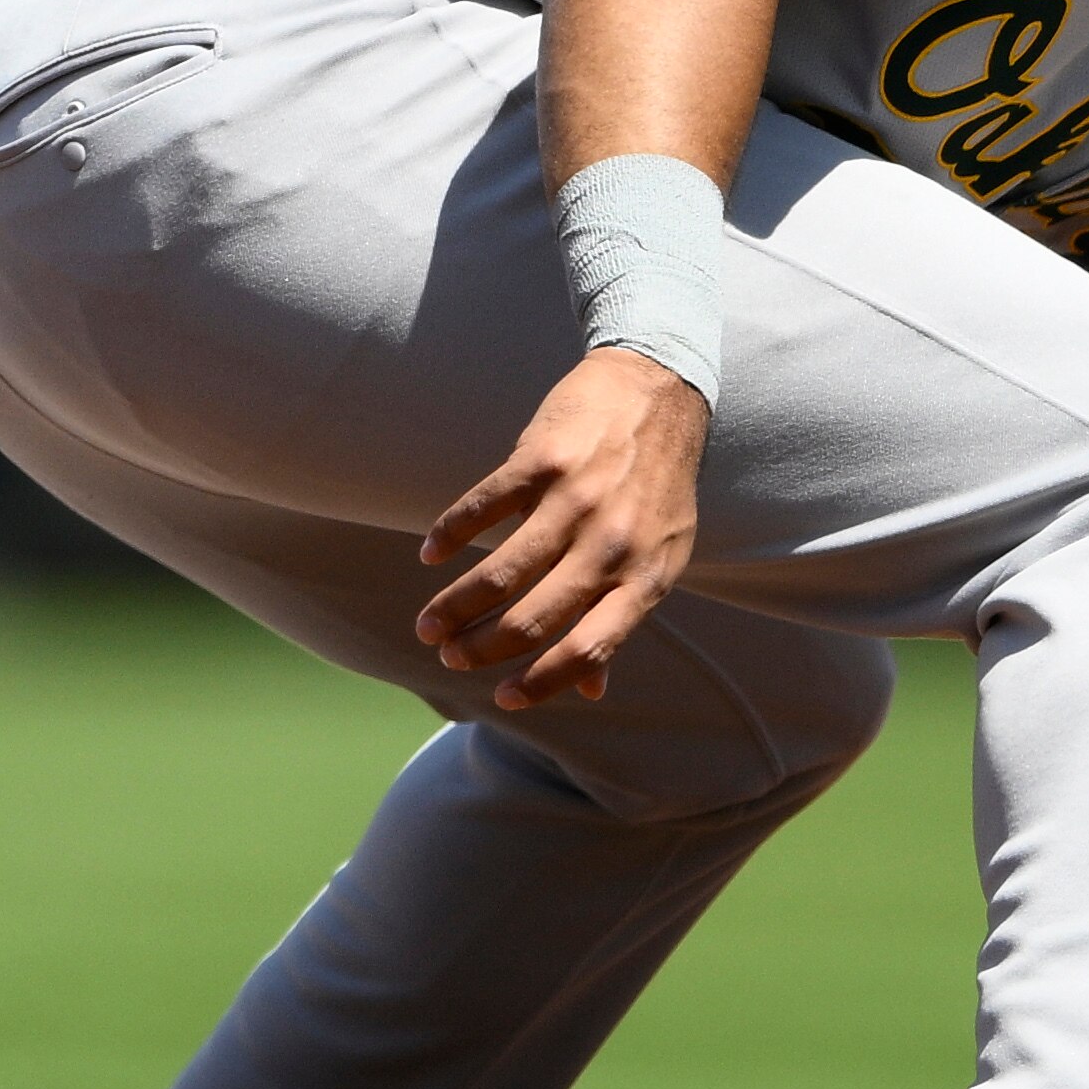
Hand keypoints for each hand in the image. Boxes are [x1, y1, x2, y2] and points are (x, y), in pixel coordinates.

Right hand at [416, 350, 709, 708]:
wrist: (660, 390)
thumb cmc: (658, 487)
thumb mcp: (659, 555)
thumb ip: (621, 616)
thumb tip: (592, 691)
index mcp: (647, 577)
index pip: (591, 647)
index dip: (543, 681)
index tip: (503, 699)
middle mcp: (614, 545)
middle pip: (535, 618)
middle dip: (482, 648)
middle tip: (450, 655)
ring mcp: (579, 502)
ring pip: (501, 573)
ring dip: (455, 606)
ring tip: (428, 626)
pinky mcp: (544, 460)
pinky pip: (482, 509)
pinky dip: (448, 536)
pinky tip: (431, 554)